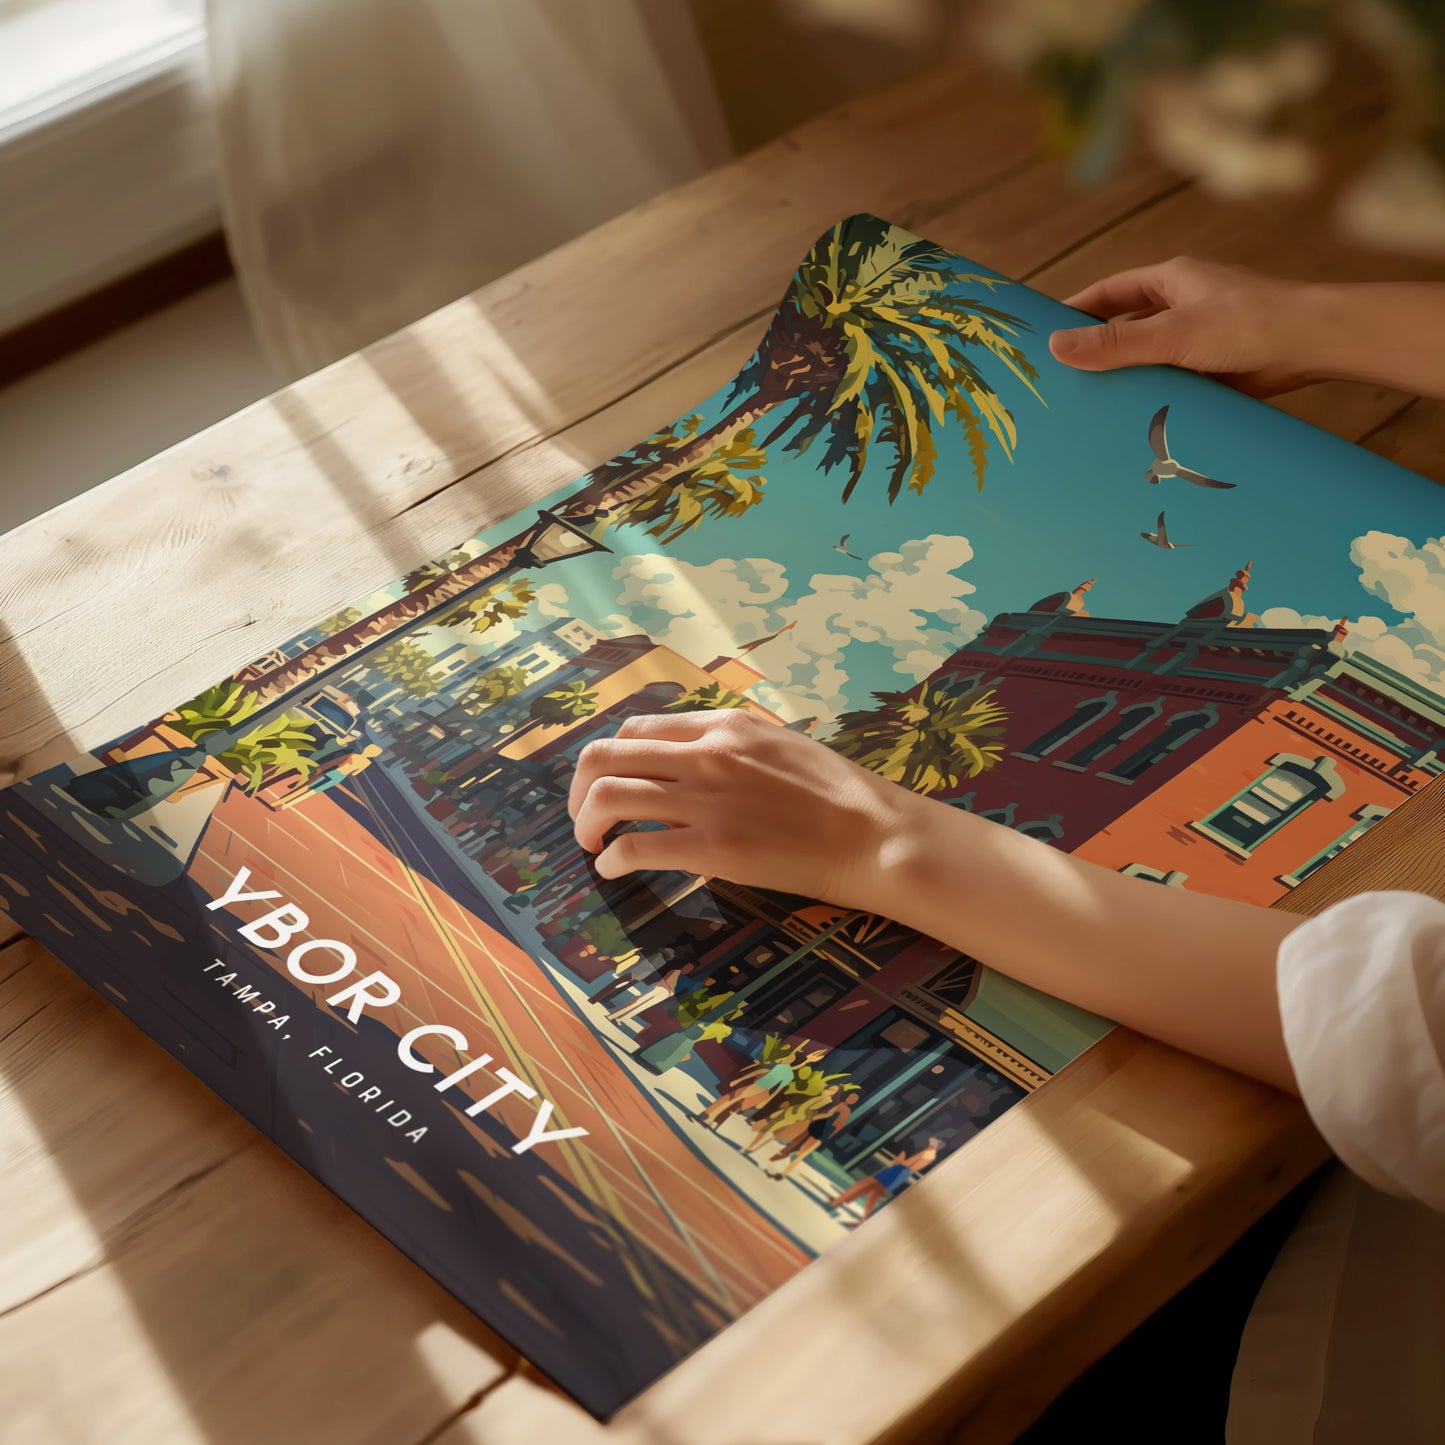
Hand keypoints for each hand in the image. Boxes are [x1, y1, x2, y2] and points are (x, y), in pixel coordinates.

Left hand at [567, 710, 918, 905]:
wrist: (873, 834)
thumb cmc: (837, 794)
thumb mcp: (779, 744)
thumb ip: (731, 746)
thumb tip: (691, 759)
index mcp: (722, 726)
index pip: (636, 729)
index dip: (611, 758)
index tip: (609, 783)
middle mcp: (705, 754)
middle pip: (605, 756)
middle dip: (580, 789)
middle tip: (585, 817)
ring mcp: (706, 800)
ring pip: (608, 796)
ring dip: (586, 823)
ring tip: (592, 844)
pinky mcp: (712, 847)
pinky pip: (635, 846)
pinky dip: (611, 859)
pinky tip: (614, 869)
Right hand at [1048, 256, 1319, 396]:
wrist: (1315, 345)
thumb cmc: (1249, 323)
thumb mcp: (1172, 334)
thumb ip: (1115, 343)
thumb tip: (1056, 347)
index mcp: (1173, 280)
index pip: (1110, 292)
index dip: (1077, 310)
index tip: (1045, 332)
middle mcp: (1186, 305)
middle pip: (1128, 326)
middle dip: (1099, 349)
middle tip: (1062, 377)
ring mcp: (1202, 337)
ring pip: (1151, 358)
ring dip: (1129, 378)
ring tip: (1092, 406)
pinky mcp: (1218, 368)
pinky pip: (1175, 382)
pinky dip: (1156, 397)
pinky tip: (1136, 419)